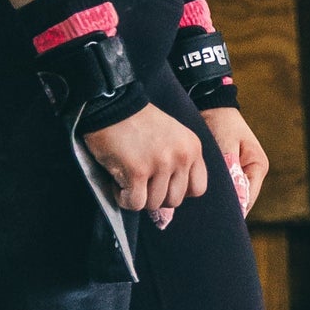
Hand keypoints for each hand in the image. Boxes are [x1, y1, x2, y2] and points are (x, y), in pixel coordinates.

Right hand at [84, 104, 208, 216]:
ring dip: (138, 196)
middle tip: (141, 182)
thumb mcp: (173, 135)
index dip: (179, 191)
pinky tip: (117, 184)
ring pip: (154, 204)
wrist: (111, 105)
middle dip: (156, 196)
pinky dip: (123, 198)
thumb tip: (174, 196)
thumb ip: (180, 161)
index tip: (163, 184)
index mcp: (192, 148)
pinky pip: (135, 203)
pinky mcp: (137, 171)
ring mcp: (160, 164)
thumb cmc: (138, 122)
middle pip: (175, 200)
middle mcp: (181, 157)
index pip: (198, 189)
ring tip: (128, 178)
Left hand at [201, 105, 268, 215]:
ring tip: (201, 207)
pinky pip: (224, 188)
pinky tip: (199, 195)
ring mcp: (242, 172)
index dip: (231, 211)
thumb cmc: (219, 121)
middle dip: (224, 208)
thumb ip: (231, 171)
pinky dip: (214, 191)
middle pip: (241, 201)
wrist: (211, 104)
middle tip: (204, 216)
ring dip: (218, 200)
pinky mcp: (230, 171)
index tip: (213, 217)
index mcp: (258, 167)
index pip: (247, 199)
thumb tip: (236, 200)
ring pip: (232, 196)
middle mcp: (253, 172)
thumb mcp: (225, 144)